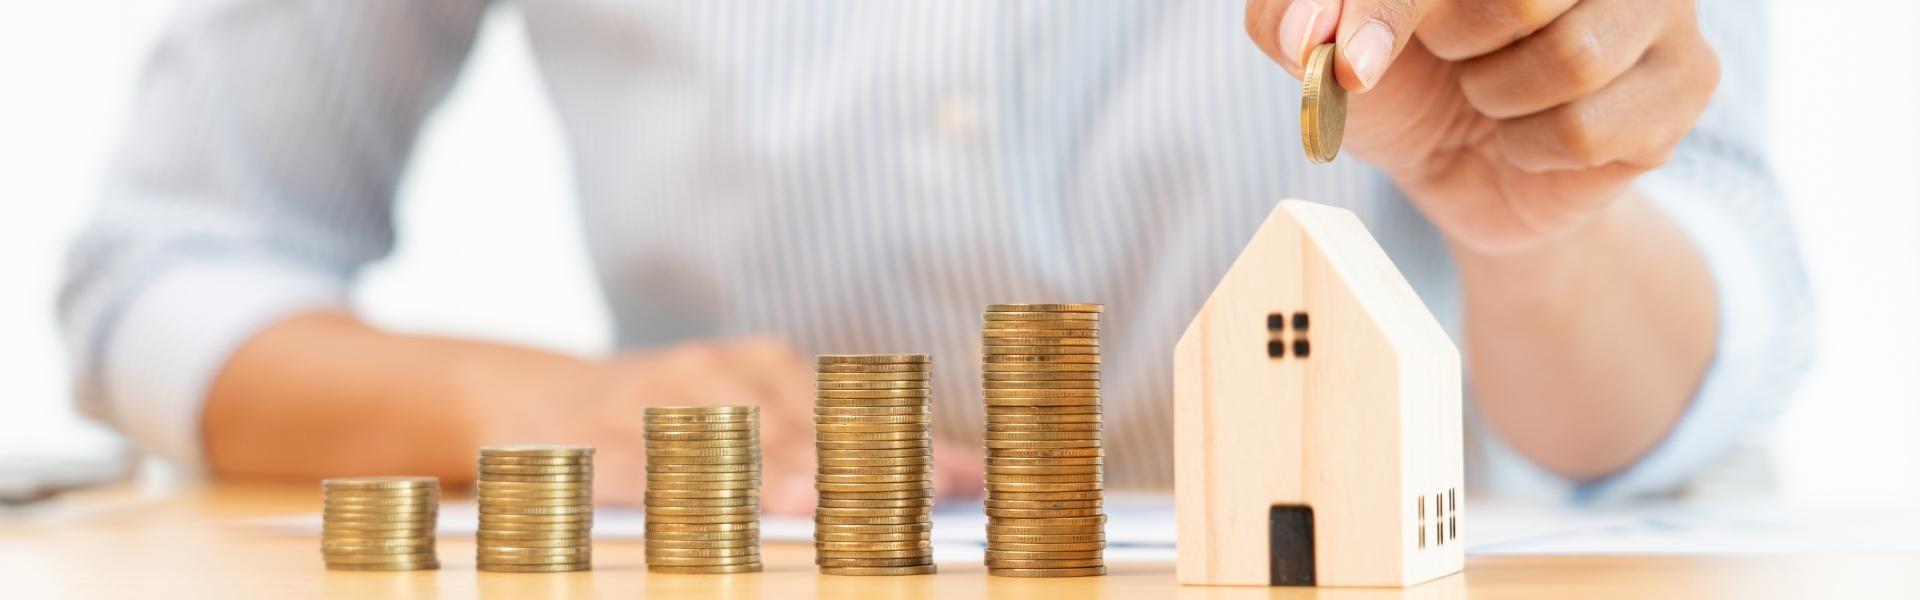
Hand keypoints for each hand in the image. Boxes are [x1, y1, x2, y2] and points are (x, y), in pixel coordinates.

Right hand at [465, 336, 981, 515]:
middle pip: (790, 431)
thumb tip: (961, 477)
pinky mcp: (583, 435)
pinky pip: (629, 463)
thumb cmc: (671, 422)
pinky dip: (665, 484)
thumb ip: (845, 445)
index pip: (846, 409)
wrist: (535, 399)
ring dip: (764, 474)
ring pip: (716, 444)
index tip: (957, 482)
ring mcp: (646, 398)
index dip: (904, 449)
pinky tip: (698, 503)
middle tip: (888, 501)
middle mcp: (709, 371)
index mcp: (760, 364)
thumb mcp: (755, 416)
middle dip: (844, 470)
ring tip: (808, 503)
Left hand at [1246, 0, 1718, 252]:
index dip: (1395, 9)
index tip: (1351, 64)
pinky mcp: (1688, 80)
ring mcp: (1661, 2)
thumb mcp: (1325, 38)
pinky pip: (1588, 131)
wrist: (1457, 169)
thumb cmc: (1399, 74)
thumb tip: (1307, 36)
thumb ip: (1294, 13)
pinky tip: (1530, 135)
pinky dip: (1531, 150)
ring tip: (1493, 92)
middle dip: (1458, 41)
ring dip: (1499, 98)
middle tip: (1453, 53)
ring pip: (1569, 60)